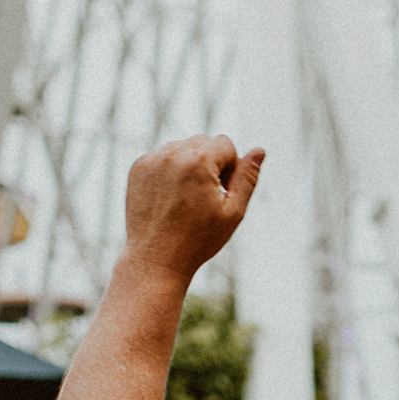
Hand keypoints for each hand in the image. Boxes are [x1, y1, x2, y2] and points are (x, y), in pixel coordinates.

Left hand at [122, 136, 263, 278]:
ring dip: (191, 164)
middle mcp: (173, 153)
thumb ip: (247, 177)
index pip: (225, 143)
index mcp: (198, 161)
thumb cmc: (199, 239)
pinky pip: (163, 157)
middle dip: (211, 162)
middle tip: (206, 196)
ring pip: (182, 147)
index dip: (230, 167)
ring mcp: (152, 159)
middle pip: (203, 141)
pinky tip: (172, 197)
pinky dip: (171, 170)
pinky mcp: (138, 167)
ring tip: (188, 198)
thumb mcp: (233, 211)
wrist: (157, 258)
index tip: (222, 192)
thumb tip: (259, 150)